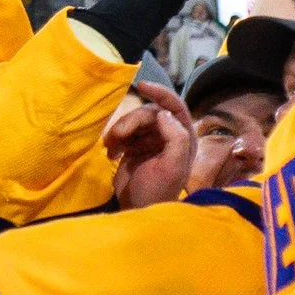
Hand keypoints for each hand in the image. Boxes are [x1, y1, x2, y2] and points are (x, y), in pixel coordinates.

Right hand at [106, 81, 196, 209]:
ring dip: (120, 131)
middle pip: (148, 113)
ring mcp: (150, 141)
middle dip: (131, 122)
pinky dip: (114, 140)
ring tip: (112, 147)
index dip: (160, 92)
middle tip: (118, 137)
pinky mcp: (134, 147)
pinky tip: (111, 154)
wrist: (136, 209)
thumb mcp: (172, 167)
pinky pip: (123, 132)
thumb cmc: (158, 191)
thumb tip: (163, 114)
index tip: (142, 85)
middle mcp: (169, 136)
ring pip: (133, 121)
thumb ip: (175, 138)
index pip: (175, 106)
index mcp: (183, 138)